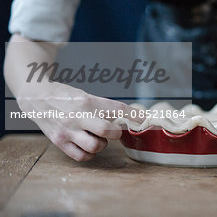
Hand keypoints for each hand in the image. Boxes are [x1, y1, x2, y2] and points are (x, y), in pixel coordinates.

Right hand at [17, 82, 137, 160]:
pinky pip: (82, 156)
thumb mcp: (85, 96)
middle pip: (108, 131)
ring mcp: (68, 131)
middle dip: (116, 133)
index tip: (143, 118)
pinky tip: (89, 146)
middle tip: (115, 131)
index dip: (133, 114)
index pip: (116, 108)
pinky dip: (90, 154)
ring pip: (96, 146)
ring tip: (98, 138)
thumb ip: (102, 108)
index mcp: (87, 101)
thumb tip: (126, 117)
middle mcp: (78, 116)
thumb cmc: (65, 97)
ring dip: (102, 144)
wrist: (37, 98)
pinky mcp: (60, 142)